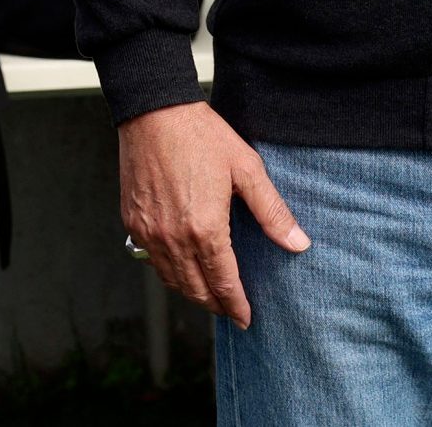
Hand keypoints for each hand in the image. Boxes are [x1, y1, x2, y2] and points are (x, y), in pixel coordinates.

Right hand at [118, 101, 307, 326]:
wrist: (154, 111)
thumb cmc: (202, 135)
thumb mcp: (247, 169)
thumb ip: (272, 212)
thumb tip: (298, 244)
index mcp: (204, 229)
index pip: (223, 282)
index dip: (237, 305)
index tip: (246, 319)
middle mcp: (173, 239)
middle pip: (195, 289)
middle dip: (216, 305)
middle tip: (232, 312)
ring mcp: (149, 233)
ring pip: (171, 279)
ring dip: (192, 293)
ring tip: (210, 297)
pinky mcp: (133, 222)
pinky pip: (152, 261)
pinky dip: (169, 273)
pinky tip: (182, 269)